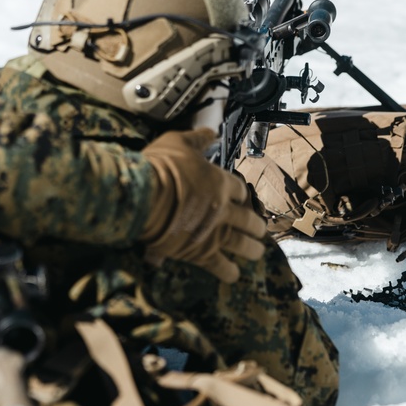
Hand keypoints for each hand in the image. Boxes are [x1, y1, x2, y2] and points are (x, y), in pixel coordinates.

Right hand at [140, 128, 266, 282]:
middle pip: (248, 219)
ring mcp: (214, 232)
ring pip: (242, 244)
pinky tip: (233, 275)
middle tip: (260, 229)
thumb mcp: (178, 141)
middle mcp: (223, 209)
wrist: (145, 196)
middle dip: (255, 225)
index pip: (238, 189)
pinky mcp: (200, 252)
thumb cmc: (160, 166)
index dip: (239, 192)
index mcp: (220, 183)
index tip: (239, 195)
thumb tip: (210, 131)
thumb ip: (197, 139)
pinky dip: (228, 272)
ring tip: (258, 252)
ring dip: (252, 249)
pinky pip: (220, 266)